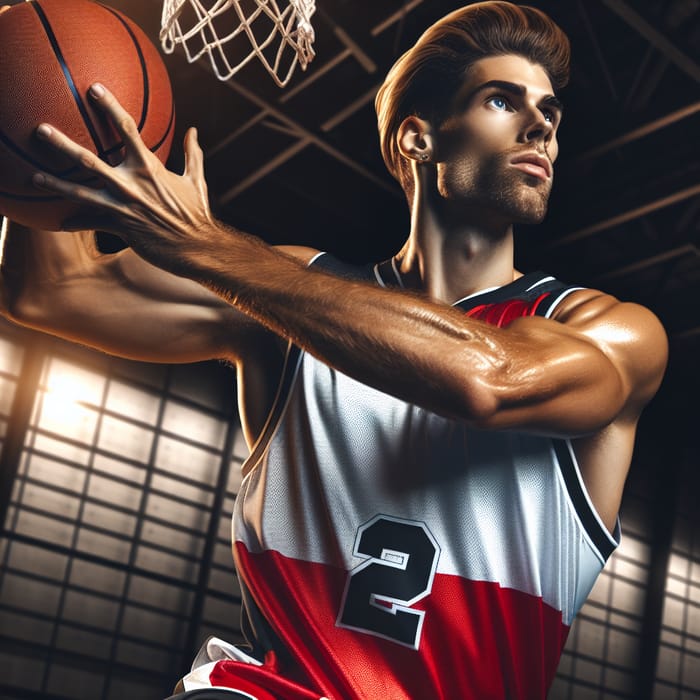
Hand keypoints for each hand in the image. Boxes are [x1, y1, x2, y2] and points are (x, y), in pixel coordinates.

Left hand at [32, 83, 215, 274]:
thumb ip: (193, 154)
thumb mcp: (197, 181)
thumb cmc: (197, 213)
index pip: (127, 129)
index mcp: (150, 167)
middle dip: (62, 144)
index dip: (110, 107)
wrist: (197, 247)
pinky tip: (59, 222)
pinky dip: (76, 222)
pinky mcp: (121, 227)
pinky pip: (93, 222)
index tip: (94, 89)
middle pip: (88, 159)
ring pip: (81, 192)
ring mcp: (124, 206)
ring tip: (34, 178)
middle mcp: (132, 183)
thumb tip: (194, 131)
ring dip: (56, 184)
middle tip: (40, 130)